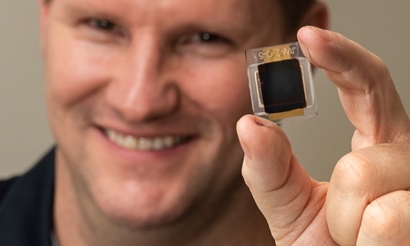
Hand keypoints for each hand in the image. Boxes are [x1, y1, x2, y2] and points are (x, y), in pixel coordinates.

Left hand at [237, 26, 409, 244]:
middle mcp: (405, 157)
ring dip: (346, 220)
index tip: (308, 36)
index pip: (367, 85)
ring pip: (366, 177)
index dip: (342, 56)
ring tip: (358, 238)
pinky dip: (365, 241)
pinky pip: (387, 220)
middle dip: (341, 187)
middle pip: (362, 140)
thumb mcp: (288, 205)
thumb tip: (248, 123)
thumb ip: (269, 168)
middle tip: (340, 222)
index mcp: (375, 143)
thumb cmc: (323, 245)